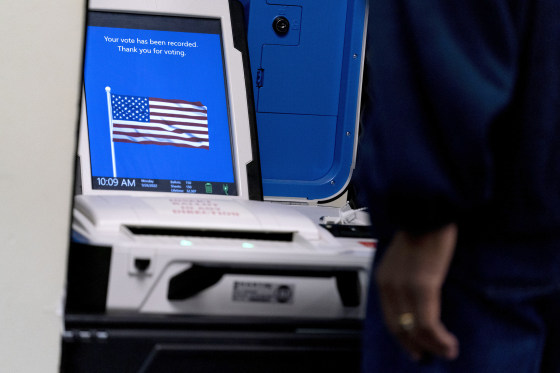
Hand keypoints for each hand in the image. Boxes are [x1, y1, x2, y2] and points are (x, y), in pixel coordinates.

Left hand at [375, 223, 459, 360]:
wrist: (427, 211)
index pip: (389, 317)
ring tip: (447, 352)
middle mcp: (389, 285)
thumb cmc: (421, 231)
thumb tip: (418, 297)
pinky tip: (449, 344)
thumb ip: (406, 277)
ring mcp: (404, 287)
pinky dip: (439, 338)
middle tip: (429, 356)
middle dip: (414, 346)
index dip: (402, 336)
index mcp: (384, 278)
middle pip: (399, 327)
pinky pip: (428, 322)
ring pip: (415, 329)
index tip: (414, 348)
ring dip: (432, 346)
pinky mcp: (422, 286)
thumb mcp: (405, 258)